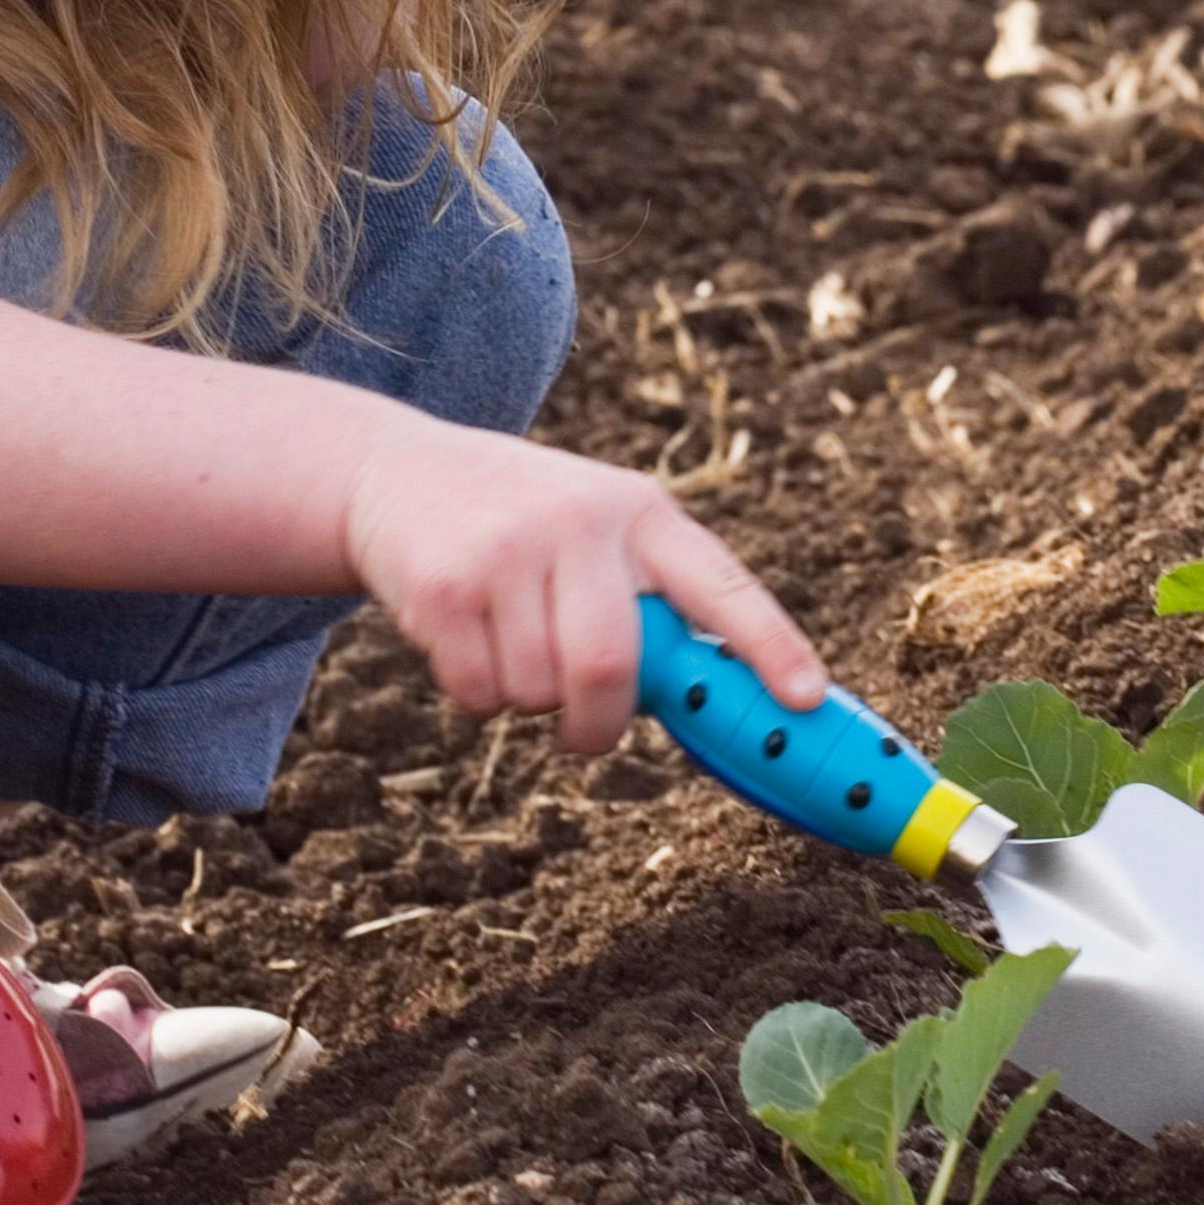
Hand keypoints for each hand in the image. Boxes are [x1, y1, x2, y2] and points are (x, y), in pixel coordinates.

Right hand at [337, 420, 822, 757]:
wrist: (398, 471)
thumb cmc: (524, 525)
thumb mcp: (598, 533)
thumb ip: (651, 603)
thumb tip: (712, 711)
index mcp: (644, 513)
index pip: (724, 585)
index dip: (771, 647)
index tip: (806, 700)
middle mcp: (583, 521)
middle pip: (611, 666)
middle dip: (599, 723)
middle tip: (587, 733)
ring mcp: (509, 547)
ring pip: (540, 690)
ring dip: (528, 702)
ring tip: (511, 646)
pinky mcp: (444, 582)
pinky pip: (479, 691)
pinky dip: (478, 697)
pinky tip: (468, 641)